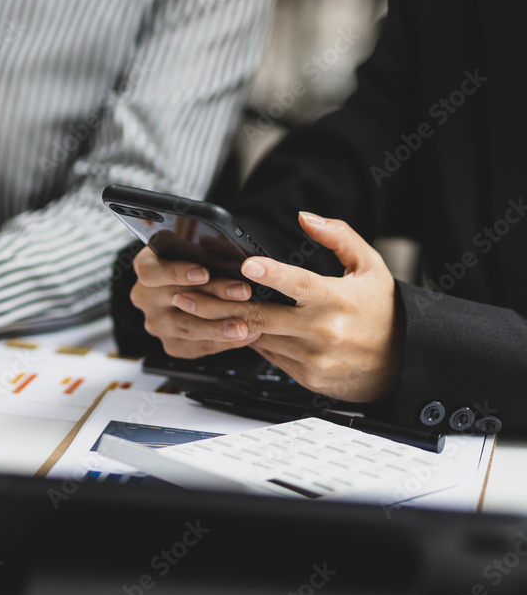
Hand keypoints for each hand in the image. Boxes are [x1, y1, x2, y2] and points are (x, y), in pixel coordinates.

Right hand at [130, 246, 260, 358]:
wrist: (187, 287)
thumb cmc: (194, 261)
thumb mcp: (194, 247)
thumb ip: (206, 252)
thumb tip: (234, 257)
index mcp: (146, 268)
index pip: (152, 272)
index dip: (177, 273)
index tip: (203, 273)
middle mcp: (146, 298)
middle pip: (177, 300)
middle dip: (214, 297)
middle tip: (242, 292)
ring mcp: (157, 323)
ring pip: (188, 328)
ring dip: (220, 327)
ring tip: (246, 323)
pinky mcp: (172, 344)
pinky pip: (199, 346)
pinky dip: (226, 342)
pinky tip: (248, 334)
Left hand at [172, 212, 401, 401]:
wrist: (405, 364)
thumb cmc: (385, 311)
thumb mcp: (370, 267)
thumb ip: (338, 236)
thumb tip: (304, 217)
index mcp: (338, 299)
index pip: (299, 284)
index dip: (271, 274)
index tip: (246, 263)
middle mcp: (323, 331)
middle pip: (261, 316)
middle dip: (219, 303)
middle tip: (188, 291)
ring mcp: (313, 358)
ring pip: (258, 337)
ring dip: (225, 322)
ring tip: (193, 308)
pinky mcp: (307, 377)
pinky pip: (268, 356)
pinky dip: (249, 340)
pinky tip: (226, 326)